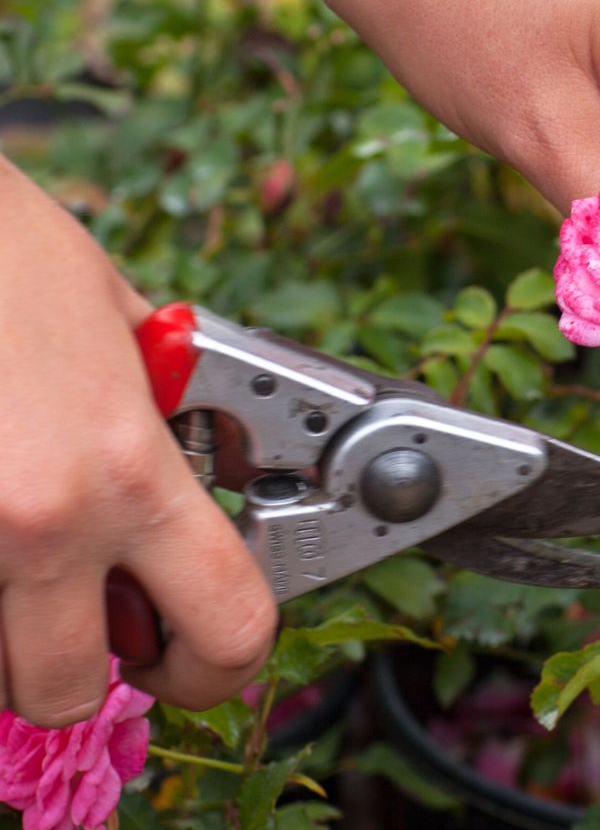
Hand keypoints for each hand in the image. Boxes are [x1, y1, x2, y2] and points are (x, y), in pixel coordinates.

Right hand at [0, 160, 274, 722]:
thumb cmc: (10, 254)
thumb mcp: (126, 329)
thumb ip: (167, 414)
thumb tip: (207, 469)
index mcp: (128, 467)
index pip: (230, 625)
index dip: (227, 660)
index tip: (206, 648)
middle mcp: (42, 522)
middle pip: (70, 693)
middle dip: (88, 664)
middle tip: (94, 611)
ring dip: (9, 637)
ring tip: (20, 558)